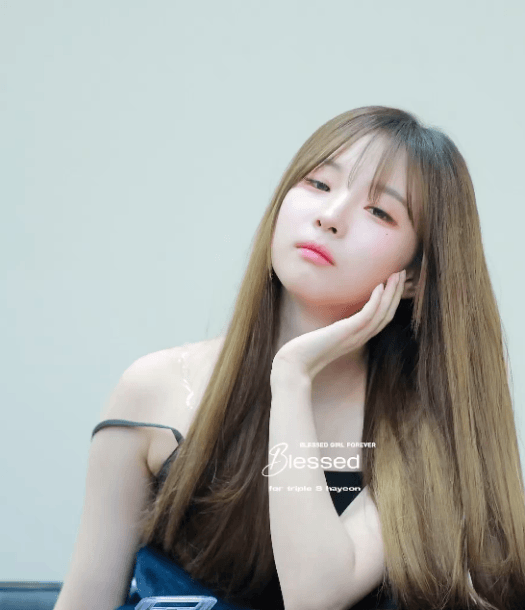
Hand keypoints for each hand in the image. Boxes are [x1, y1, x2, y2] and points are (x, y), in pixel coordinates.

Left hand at [272, 269, 405, 380]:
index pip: (382, 318)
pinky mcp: (346, 332)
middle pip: (387, 314)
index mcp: (358, 338)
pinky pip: (367, 315)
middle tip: (402, 273)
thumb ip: (335, 327)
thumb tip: (334, 317)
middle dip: (396, 293)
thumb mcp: (326, 335)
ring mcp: (355, 336)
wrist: (296, 364)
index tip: (395, 282)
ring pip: (382, 313)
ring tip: (396, 275)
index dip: (391, 301)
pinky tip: (379, 286)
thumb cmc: (306, 350)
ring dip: (391, 293)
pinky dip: (376, 300)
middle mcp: (360, 337)